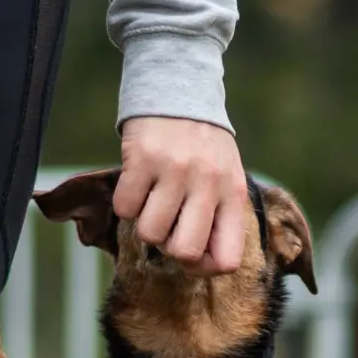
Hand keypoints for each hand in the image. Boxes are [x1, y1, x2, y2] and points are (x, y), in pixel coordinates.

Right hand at [115, 117, 246, 274]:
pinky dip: (126, 204)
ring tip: (153, 200)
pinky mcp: (143, 159)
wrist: (178, 88)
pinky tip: (137, 184)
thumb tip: (197, 262)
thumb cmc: (203, 146)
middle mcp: (207, 183)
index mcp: (232, 194)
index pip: (227, 259)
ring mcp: (174, 170)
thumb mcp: (226, 177)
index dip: (204, 269)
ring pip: (150, 234)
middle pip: (184, 252)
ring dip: (145, 224)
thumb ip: (218, 216)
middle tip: (168, 225)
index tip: (192, 257)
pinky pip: (124, 208)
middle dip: (170, 248)